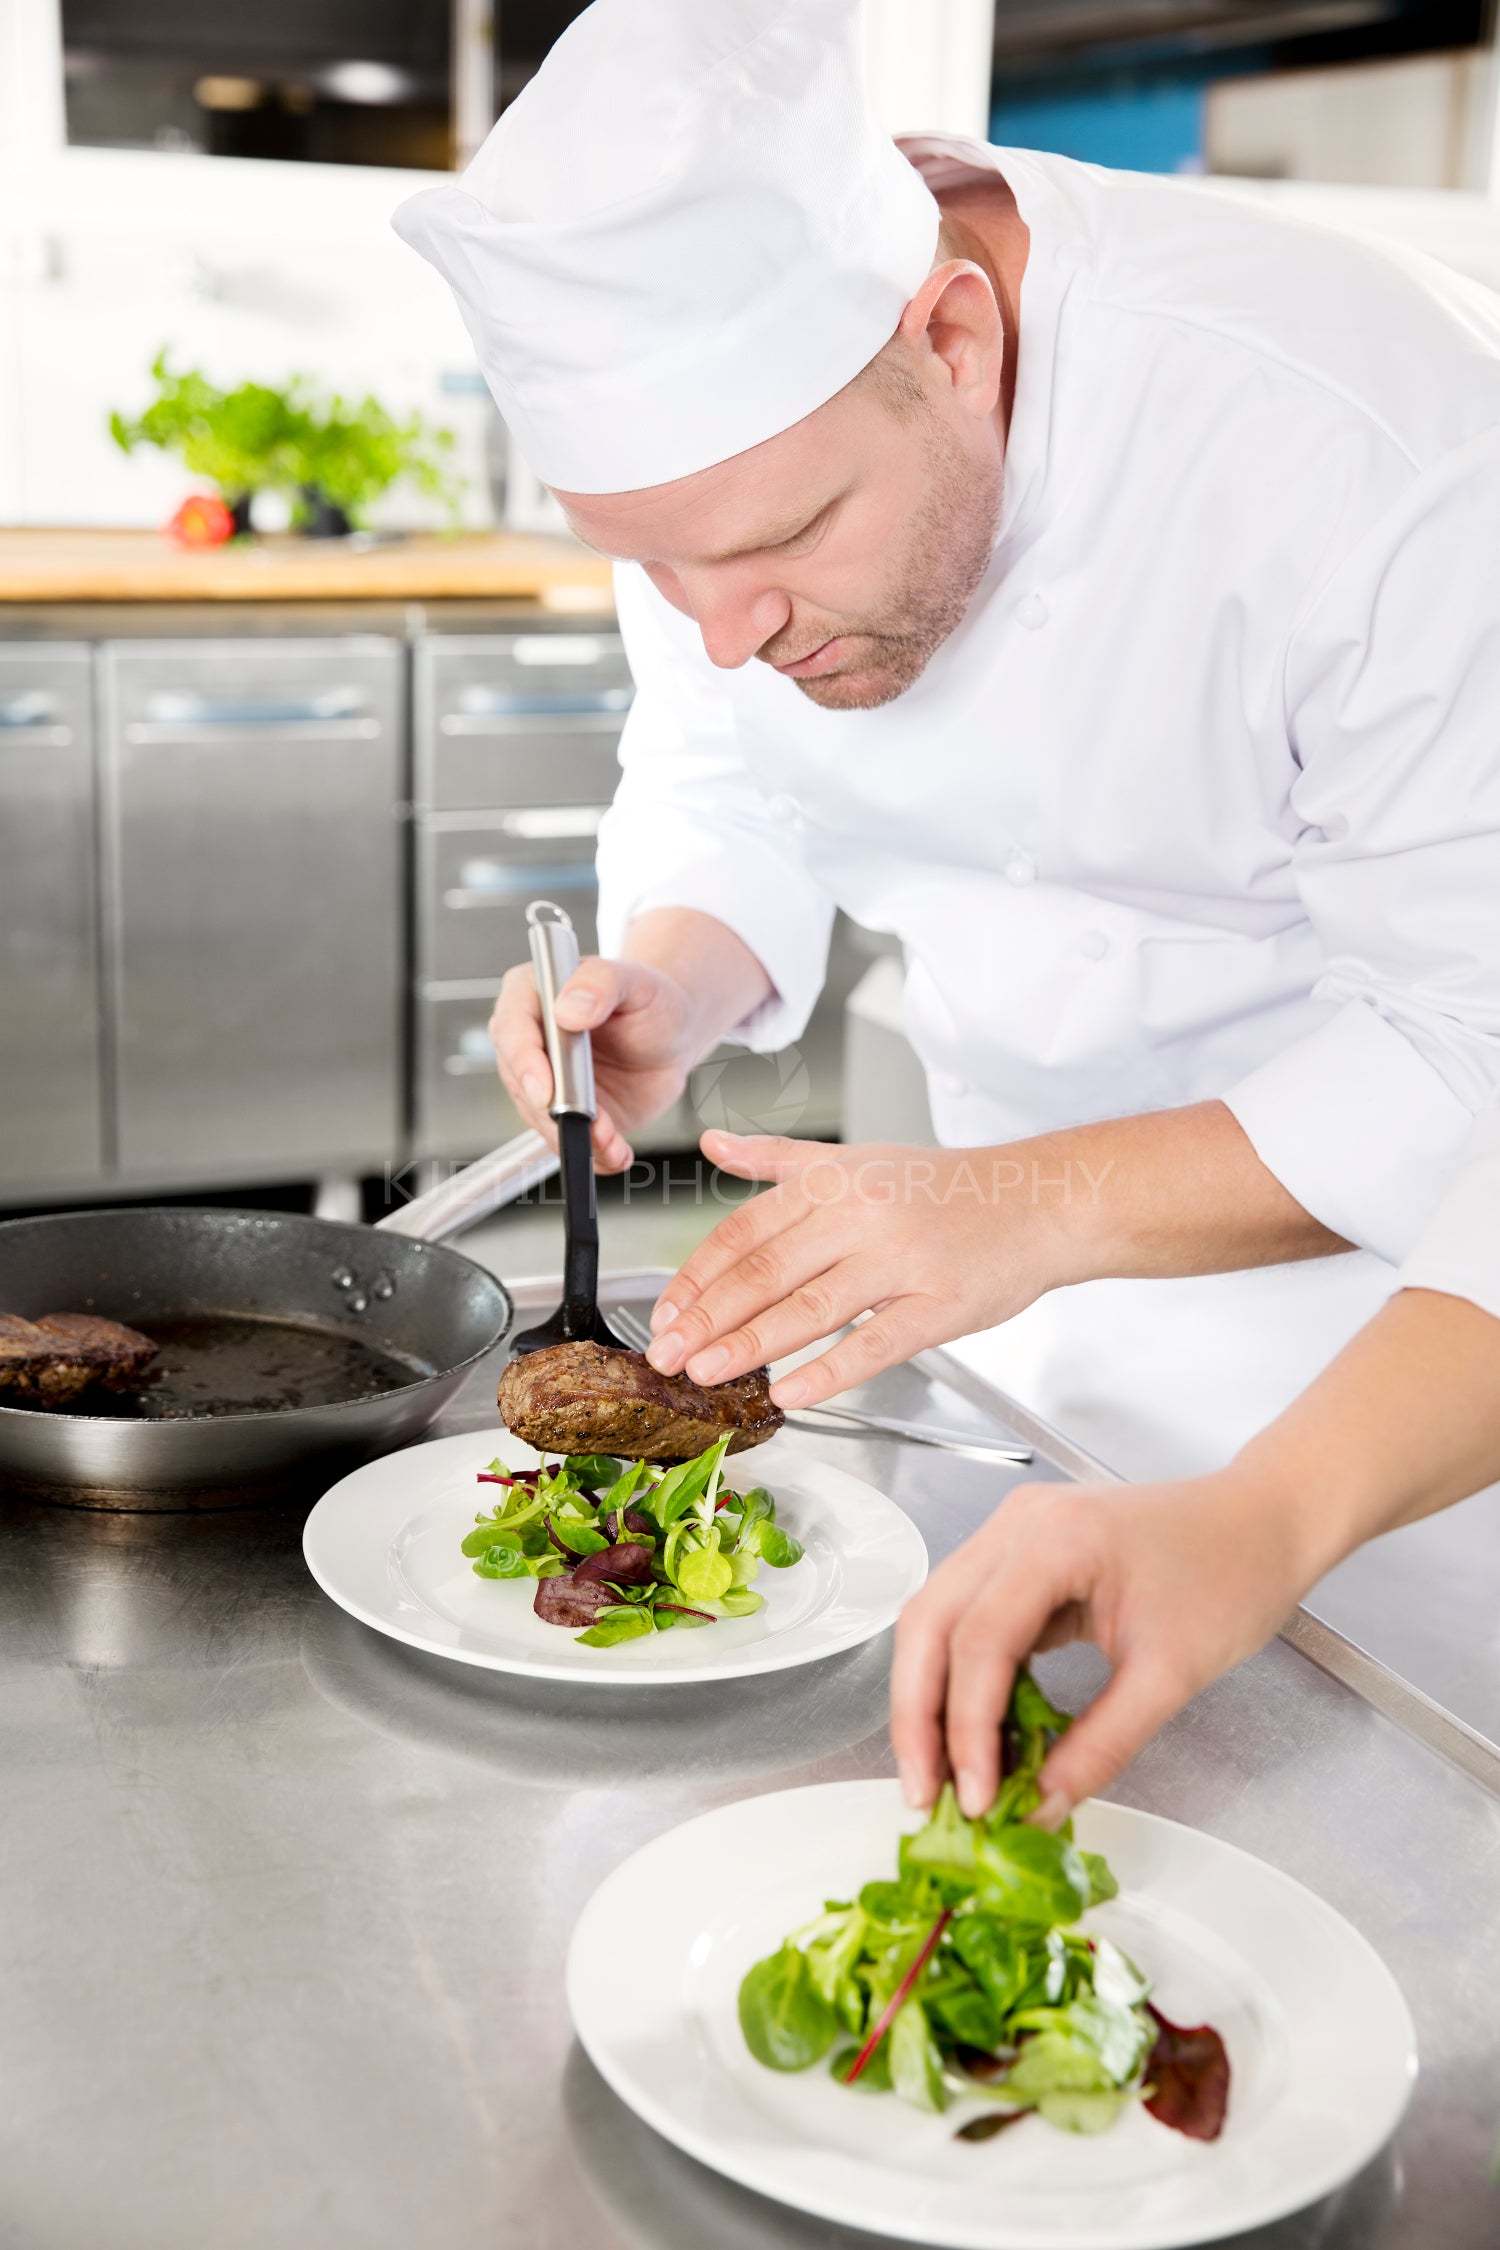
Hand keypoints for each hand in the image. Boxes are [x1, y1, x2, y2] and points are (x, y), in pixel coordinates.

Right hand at [489, 955, 700, 1171]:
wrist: (673, 1036)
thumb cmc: (649, 1000)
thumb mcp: (634, 981)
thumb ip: (602, 984)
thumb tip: (570, 1008)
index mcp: (533, 996)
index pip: (512, 1028)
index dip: (525, 1061)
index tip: (544, 1088)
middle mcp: (529, 1041)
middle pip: (520, 1080)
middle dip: (552, 1108)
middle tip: (589, 1119)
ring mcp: (544, 1082)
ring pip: (541, 1118)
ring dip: (575, 1135)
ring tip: (611, 1137)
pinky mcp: (564, 1113)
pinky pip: (567, 1141)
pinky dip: (592, 1152)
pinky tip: (615, 1150)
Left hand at [644, 1133, 1078, 1405]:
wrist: (1041, 1200)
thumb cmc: (947, 1187)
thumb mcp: (858, 1156)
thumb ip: (778, 1157)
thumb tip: (713, 1143)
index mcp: (833, 1181)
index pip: (745, 1231)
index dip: (697, 1276)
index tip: (664, 1314)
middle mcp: (861, 1215)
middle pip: (766, 1270)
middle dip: (708, 1318)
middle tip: (666, 1355)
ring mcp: (902, 1260)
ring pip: (811, 1307)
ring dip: (750, 1344)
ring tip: (705, 1374)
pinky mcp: (942, 1304)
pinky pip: (876, 1343)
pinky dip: (829, 1370)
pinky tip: (789, 1392)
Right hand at [890, 1469, 1311, 1821]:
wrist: (1266, 1522)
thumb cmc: (1233, 1574)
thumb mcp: (1170, 1674)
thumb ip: (1101, 1744)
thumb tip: (1044, 1805)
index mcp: (1054, 1538)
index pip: (978, 1640)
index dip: (966, 1729)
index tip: (976, 1799)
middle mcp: (1017, 1525)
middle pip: (930, 1622)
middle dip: (919, 1716)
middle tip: (926, 1794)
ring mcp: (1014, 1533)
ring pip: (937, 1619)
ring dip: (932, 1698)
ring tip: (945, 1774)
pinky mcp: (1024, 1554)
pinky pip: (971, 1617)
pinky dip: (966, 1677)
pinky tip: (979, 1731)